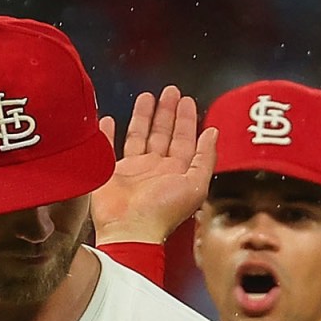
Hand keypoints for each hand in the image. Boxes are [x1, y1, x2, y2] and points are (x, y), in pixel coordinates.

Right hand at [93, 86, 217, 246]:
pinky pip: (109, 146)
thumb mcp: (196, 185)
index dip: (186, 119)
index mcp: (175, 171)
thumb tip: (213, 133)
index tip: (187, 100)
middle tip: (170, 91)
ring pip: (139, 135)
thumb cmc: (163, 212)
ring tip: (146, 97)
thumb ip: (205, 158)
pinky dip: (108, 133)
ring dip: (143, 116)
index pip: (183, 139)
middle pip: (162, 133)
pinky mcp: (111, 172)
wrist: (130, 228)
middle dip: (167, 111)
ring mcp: (132, 170)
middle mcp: (154, 168)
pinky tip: (110, 119)